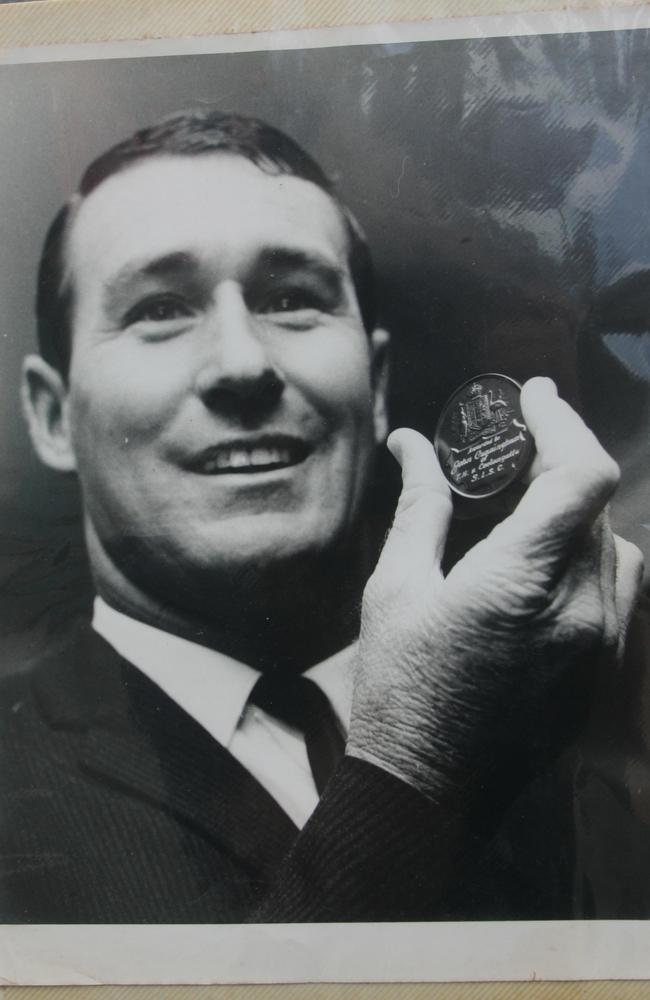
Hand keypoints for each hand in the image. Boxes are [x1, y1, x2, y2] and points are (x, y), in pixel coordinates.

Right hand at [347, 377, 643, 803]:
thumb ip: (420, 507)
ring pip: (617, 548)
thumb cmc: (400, 689)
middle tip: (518, 445)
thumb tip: (409, 443)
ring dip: (580, 513)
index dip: (563, 423)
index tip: (534, 398)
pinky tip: (541, 565)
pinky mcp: (600, 674)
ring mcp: (600, 647)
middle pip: (598, 506)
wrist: (428, 794)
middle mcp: (581, 611)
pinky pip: (617, 593)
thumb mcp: (397, 589)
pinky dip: (587, 559)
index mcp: (523, 583)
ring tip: (530, 506)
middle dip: (562, 462)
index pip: (581, 476)